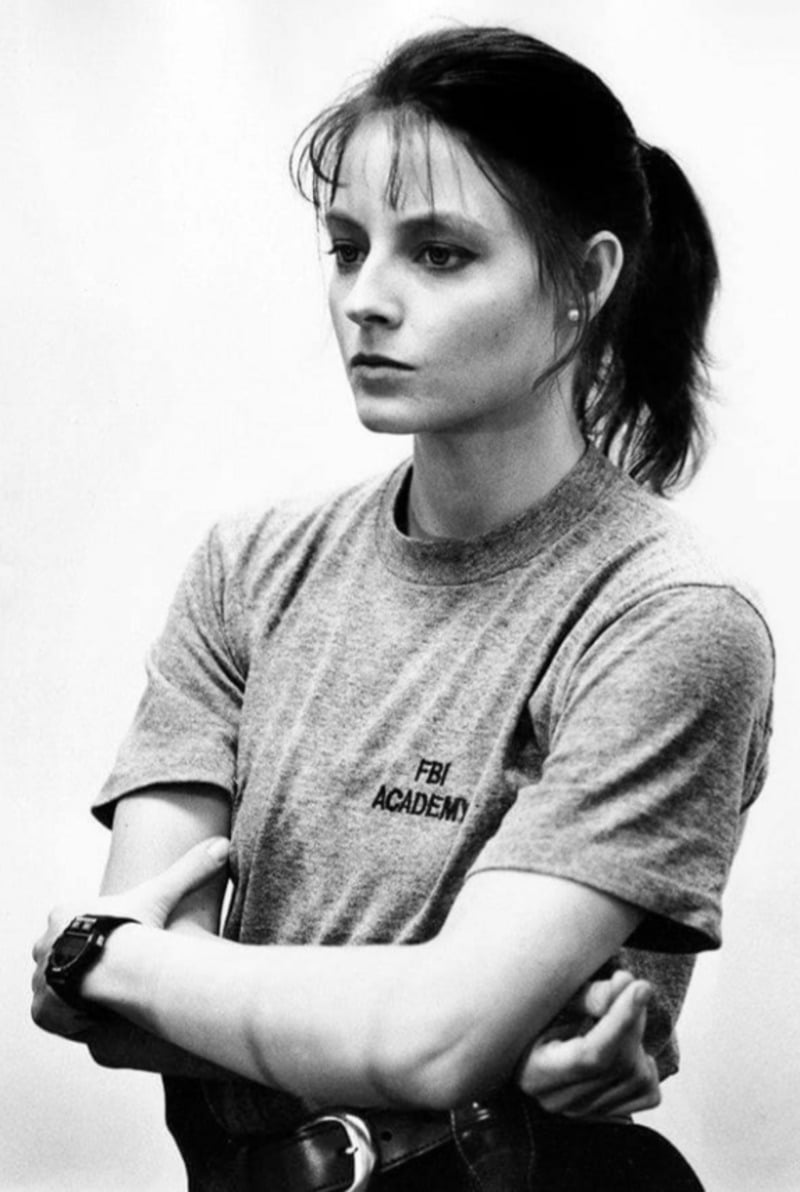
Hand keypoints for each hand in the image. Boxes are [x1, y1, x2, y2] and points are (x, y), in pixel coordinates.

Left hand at [31, 837, 228, 1039]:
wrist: (112, 970)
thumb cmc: (133, 932)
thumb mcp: (162, 897)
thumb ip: (190, 871)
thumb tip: (223, 844)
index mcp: (65, 912)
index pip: (81, 925)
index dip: (107, 937)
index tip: (126, 947)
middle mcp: (44, 942)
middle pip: (68, 954)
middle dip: (89, 962)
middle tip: (117, 974)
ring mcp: (39, 977)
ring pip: (62, 985)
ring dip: (82, 991)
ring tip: (111, 997)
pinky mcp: (40, 1009)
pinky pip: (55, 1014)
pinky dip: (72, 1015)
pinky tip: (96, 1014)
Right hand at [515, 970, 660, 1118]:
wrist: (537, 1043)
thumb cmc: (539, 1016)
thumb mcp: (552, 1001)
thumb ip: (587, 995)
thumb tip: (624, 984)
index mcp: (536, 1072)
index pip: (589, 1055)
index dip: (620, 1021)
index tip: (640, 987)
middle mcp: (559, 1100)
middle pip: (617, 1064)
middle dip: (632, 1020)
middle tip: (630, 987)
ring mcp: (585, 1111)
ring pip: (637, 1078)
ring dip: (639, 1040)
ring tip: (619, 1018)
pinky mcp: (609, 1114)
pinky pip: (649, 1094)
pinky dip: (648, 1067)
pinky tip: (628, 1048)